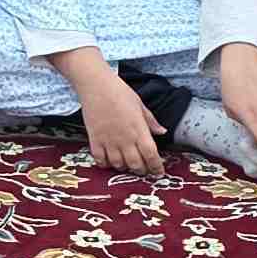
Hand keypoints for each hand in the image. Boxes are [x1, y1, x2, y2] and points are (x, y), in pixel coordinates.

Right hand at [62, 52, 162, 174]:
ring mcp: (109, 141)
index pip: (151, 155)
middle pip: (136, 164)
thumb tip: (162, 132)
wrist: (95, 85)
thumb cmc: (119, 92)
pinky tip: (110, 161)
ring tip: (128, 164)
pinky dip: (106, 164)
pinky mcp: (94, 140)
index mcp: (139, 130)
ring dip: (125, 168)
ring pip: (119, 165)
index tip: (159, 172)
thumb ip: (151, 121)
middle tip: (144, 170)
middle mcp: (125, 139)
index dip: (156, 167)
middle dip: (142, 170)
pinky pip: (100, 160)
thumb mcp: (140, 105)